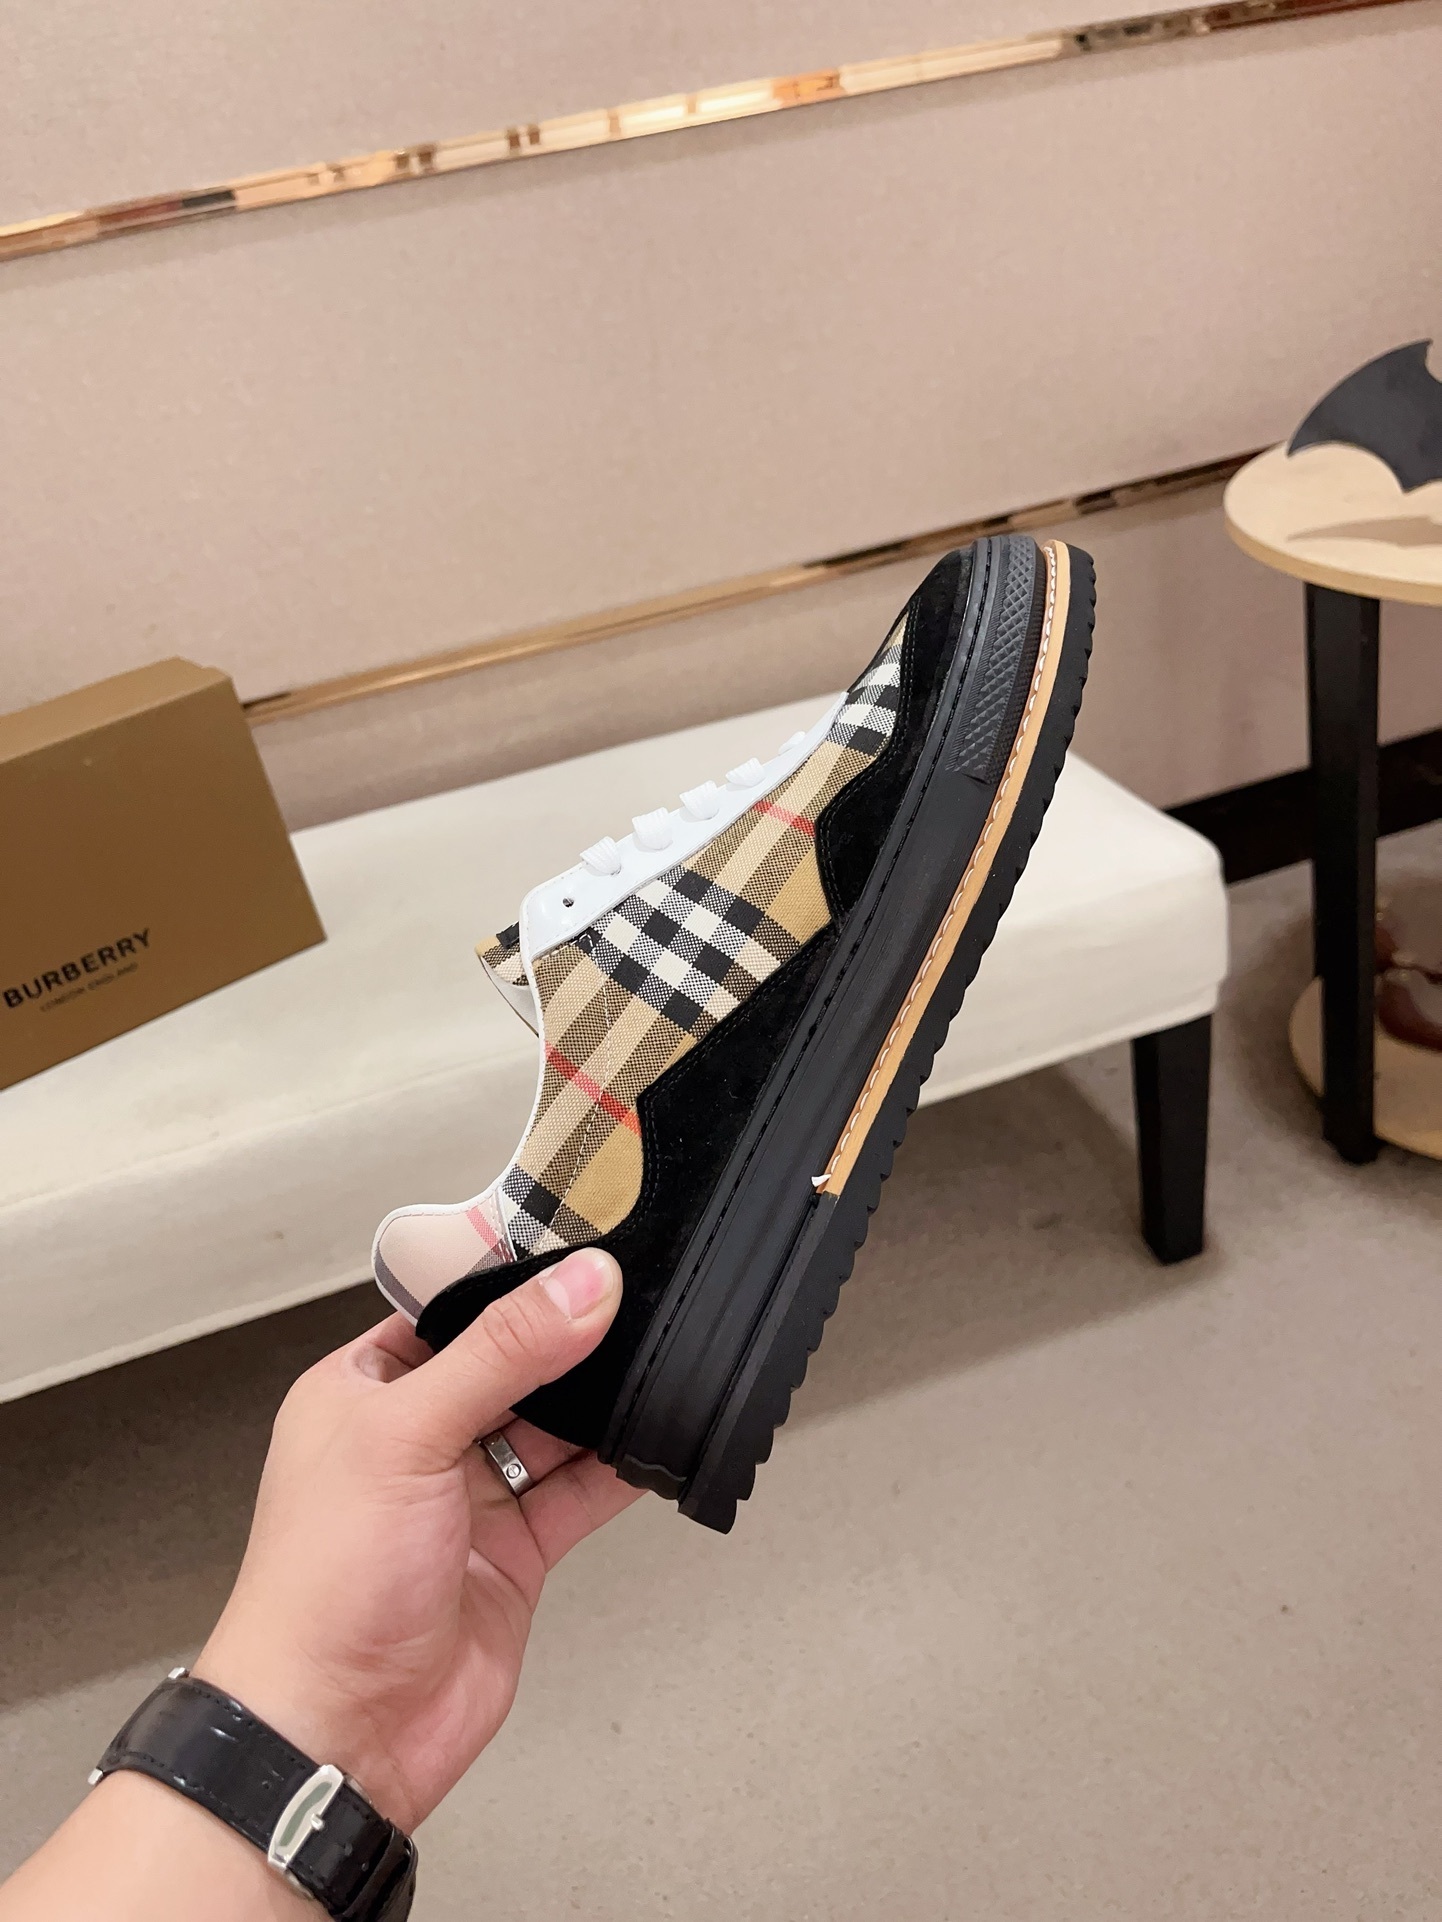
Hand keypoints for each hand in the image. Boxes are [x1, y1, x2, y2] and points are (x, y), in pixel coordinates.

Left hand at [194, 1247, 639, 1832]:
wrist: (337, 1732)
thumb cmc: (319, 1589)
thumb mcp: (406, 1436)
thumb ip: (501, 1355)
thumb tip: (578, 1288)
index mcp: (361, 1389)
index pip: (448, 1307)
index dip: (512, 1275)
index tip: (580, 1243)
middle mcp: (414, 1438)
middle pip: (511, 1363)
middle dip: (568, 1338)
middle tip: (633, 1298)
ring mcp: (467, 1497)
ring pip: (552, 1427)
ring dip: (600, 1402)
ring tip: (654, 1359)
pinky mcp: (513, 1552)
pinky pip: (578, 1492)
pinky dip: (619, 1468)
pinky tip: (653, 1439)